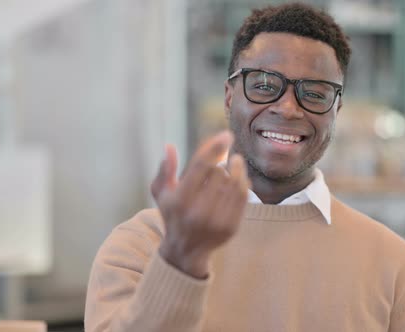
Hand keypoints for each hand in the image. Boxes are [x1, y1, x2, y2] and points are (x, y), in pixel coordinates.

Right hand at [151, 131, 249, 277]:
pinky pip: (243, 198)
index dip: (215, 147)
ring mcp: (215, 221)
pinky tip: (240, 178)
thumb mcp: (161, 193)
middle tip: (224, 158)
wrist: (185, 251)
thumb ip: (165, 170)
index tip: (226, 135)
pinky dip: (244, 183)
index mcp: (179, 200)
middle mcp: (197, 212)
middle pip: (219, 173)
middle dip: (223, 162)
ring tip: (236, 163)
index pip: (200, 165)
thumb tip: (170, 147)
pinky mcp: (230, 228)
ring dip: (237, 169)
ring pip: (234, 183)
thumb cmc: (172, 214)